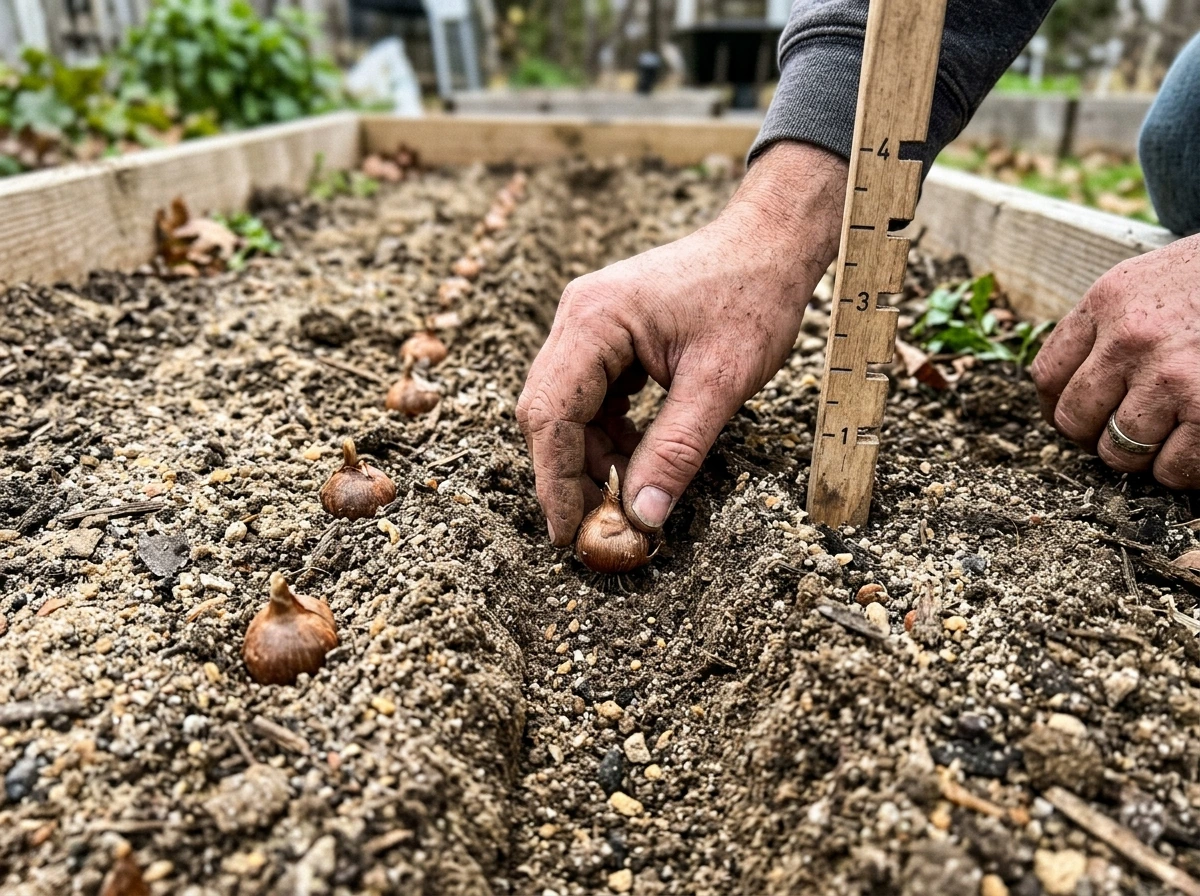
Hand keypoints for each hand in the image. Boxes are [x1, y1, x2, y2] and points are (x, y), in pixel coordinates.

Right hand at [517, 142, 847, 544]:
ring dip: (593, 455)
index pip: (552, 415)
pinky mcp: (606, 334)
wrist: (770, 243)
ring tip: (631, 492)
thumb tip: (643, 518)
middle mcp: (578, 317)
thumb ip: (675, 452)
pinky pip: (590, 395)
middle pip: (549, 413)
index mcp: (594, 320)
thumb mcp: (719, 384)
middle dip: (571, 473)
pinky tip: (637, 454)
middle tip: (602, 526)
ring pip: (567, 409)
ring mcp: (588, 323)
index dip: (555, 481)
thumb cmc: (751, 298)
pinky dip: (608, 432)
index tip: (570, 534)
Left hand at [1031, 234, 1199, 487]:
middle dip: (1095, 436)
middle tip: (1123, 434)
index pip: (1048, 374)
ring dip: (1142, 456)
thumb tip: (1074, 385)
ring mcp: (1172, 377)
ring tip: (1169, 437)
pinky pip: (1175, 468)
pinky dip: (1184, 470)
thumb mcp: (1153, 281)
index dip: (1057, 406)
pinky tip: (1198, 446)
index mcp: (1108, 301)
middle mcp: (1131, 339)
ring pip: (1120, 452)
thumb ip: (1111, 325)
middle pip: (1074, 420)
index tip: (1076, 417)